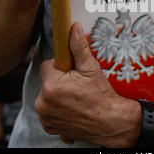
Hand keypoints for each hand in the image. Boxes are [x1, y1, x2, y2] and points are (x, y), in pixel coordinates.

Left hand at [35, 22, 140, 146]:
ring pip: (46, 96)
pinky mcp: (48, 126)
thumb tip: (73, 27)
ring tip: (76, 98)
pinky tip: (72, 108)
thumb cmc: (101, 96)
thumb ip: (79, 46)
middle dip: (59, 81)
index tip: (73, 72)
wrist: (110, 122)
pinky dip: (57, 109)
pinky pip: (48, 111)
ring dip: (57, 95)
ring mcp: (45, 117)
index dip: (62, 67)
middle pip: (47, 81)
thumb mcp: (91, 68)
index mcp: (51, 86)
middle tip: (77, 86)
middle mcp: (43, 103)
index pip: (47, 65)